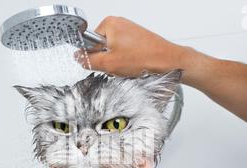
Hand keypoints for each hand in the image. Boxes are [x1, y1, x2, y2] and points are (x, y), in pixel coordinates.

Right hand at [79, 16, 206, 85]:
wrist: (168, 62)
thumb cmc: (144, 58)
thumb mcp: (109, 64)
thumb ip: (89, 60)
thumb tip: (78, 57)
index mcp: (109, 23)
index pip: (89, 42)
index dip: (95, 56)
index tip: (104, 63)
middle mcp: (119, 23)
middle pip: (101, 47)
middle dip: (107, 60)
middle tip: (118, 66)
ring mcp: (129, 31)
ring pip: (112, 52)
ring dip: (117, 63)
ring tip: (129, 66)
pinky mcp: (137, 39)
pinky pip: (123, 53)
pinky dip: (126, 61)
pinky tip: (134, 65)